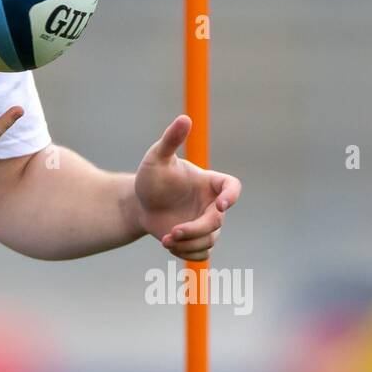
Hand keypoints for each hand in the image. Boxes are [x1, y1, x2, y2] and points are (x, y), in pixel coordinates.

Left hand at [132, 115, 240, 261]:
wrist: (139, 203)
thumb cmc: (151, 177)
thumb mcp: (157, 157)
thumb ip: (172, 140)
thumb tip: (185, 118)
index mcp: (209, 182)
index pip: (232, 187)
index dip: (231, 196)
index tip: (221, 205)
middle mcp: (212, 204)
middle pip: (217, 221)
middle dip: (196, 229)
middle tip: (173, 231)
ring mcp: (206, 224)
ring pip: (210, 240)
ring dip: (188, 244)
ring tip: (166, 239)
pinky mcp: (197, 240)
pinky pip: (202, 254)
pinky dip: (187, 253)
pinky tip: (168, 245)